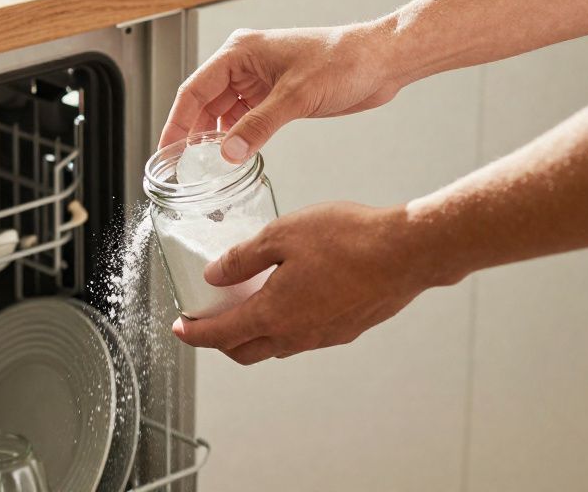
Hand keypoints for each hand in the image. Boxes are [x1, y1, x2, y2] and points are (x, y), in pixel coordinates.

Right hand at [158, 24, 403, 162]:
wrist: (381, 61)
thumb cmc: (344, 61)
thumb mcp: (296, 97)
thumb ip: (259, 126)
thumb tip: (228, 153)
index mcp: (240, 52)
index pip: (194, 90)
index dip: (177, 122)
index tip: (167, 150)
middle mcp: (245, 64)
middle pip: (204, 103)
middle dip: (193, 133)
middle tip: (182, 166)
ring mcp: (260, 80)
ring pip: (224, 114)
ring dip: (216, 138)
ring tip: (205, 167)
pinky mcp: (276, 95)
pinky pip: (245, 119)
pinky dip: (238, 138)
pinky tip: (235, 156)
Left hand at [171, 201, 454, 364]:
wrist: (407, 252)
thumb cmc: (348, 239)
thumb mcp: (281, 235)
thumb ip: (242, 258)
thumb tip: (214, 276)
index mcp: (274, 314)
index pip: (221, 335)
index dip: (194, 334)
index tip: (180, 327)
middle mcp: (297, 335)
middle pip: (245, 351)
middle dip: (220, 340)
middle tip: (208, 319)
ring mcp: (324, 336)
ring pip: (276, 345)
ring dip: (254, 332)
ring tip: (247, 302)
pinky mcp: (346, 330)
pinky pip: (303, 336)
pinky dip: (284, 324)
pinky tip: (288, 297)